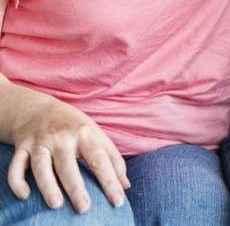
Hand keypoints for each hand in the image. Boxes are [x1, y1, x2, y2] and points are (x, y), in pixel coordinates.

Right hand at [6, 97, 128, 212]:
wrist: (39, 109)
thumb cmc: (75, 127)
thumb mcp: (97, 135)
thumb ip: (113, 159)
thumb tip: (126, 186)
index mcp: (86, 134)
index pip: (101, 159)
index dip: (110, 181)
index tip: (118, 201)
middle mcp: (62, 138)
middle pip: (68, 164)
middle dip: (76, 186)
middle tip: (84, 207)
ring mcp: (40, 142)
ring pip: (41, 165)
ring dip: (48, 185)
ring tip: (56, 205)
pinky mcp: (22, 147)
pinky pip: (16, 166)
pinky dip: (17, 181)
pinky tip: (25, 196)